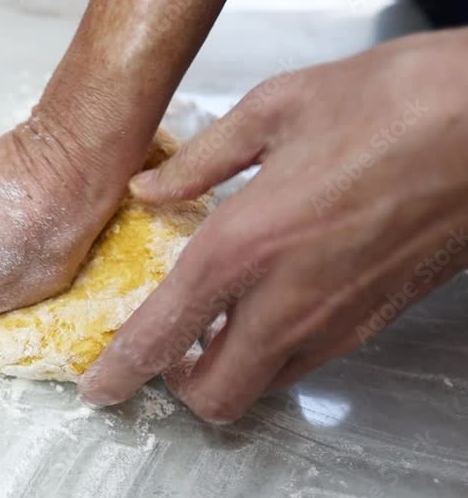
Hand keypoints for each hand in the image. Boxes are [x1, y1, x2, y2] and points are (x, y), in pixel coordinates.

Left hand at [79, 29, 467, 422]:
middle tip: (166, 351)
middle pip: (216, 396)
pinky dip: (274, 352)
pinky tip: (271, 303)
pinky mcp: (379, 321)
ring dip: (229, 369)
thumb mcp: (277, 108)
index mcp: (245, 245)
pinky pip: (308, 361)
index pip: (162, 336)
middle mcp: (289, 300)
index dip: (121, 372)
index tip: (100, 388)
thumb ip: (200, 160)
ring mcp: (340, 320)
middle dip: (179, 386)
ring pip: (265, 386)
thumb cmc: (398, 102)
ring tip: (216, 324)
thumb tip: (152, 188)